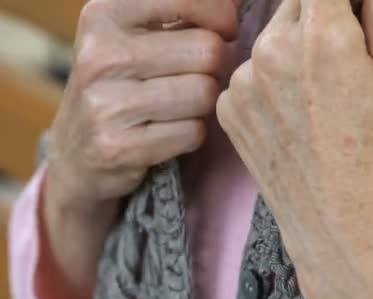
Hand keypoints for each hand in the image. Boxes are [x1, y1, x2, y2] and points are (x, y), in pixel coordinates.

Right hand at [40, 0, 238, 298]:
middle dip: (216, 72)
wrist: (81, 164)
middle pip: (212, 52)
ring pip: (206, 95)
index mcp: (109, 9)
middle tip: (192, 83)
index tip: (226, 29)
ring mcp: (103, 101)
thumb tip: (247, 5)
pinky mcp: (117, 147)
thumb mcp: (142, 41)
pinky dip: (190, 139)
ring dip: (203, 109)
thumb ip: (186, 18)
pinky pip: (192, 134)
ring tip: (173, 112)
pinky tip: (164, 140)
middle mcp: (101, 50)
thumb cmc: (128, 95)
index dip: (225, 16)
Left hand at [218, 0, 372, 298]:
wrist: (338, 224)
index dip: (340, 0)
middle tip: (342, 58)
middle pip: (295, 4)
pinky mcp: (227, 108)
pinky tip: (293, 116)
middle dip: (321, 17)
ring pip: (270, 38)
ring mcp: (242, 80)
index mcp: (321, 35)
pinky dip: (269, 82)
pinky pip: (250, 74)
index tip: (348, 14)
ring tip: (318, 95)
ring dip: (292, 48)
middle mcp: (270, 49)